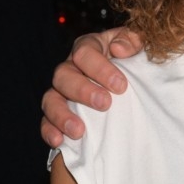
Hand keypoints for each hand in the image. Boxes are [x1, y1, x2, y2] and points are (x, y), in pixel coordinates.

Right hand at [40, 27, 141, 146]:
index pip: (84, 52)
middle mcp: (70, 67)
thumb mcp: (137, 44)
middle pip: (63, 75)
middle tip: (104, 104)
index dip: (100, 68)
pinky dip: (49, 131)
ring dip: (62, 115)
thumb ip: (130, 41)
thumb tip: (118, 49)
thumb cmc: (133, 59)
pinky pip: (46, 122)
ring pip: (50, 99)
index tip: (120, 86)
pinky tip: (59, 141)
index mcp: (88, 47)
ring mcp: (61, 91)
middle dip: (83, 91)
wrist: (131, 78)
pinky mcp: (58, 113)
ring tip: (79, 131)